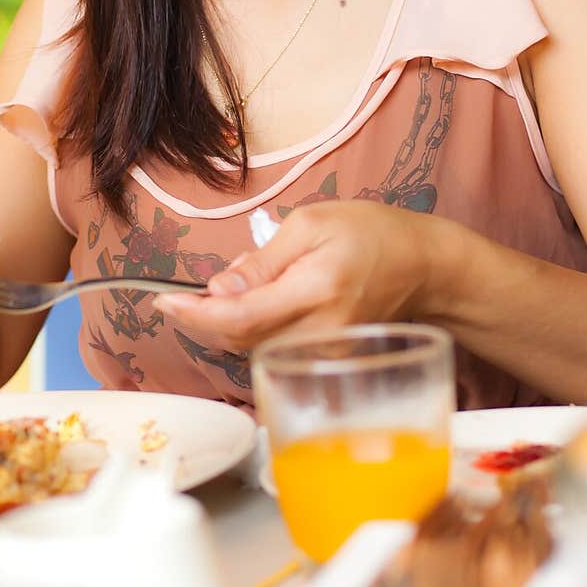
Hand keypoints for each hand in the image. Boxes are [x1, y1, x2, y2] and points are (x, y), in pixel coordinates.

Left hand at [155, 200, 453, 350]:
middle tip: (175, 297)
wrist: (423, 269)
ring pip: (250, 350)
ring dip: (219, 328)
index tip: (163, 300)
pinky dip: (245, 334)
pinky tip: (239, 312)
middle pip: (238, 341)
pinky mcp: (325, 361)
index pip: (240, 316)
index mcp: (316, 291)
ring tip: (209, 299)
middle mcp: (320, 332)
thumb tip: (218, 289)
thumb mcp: (311, 225)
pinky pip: (271, 352)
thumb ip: (262, 261)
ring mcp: (324, 354)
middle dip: (199, 322)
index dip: (195, 313)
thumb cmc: (370, 235)